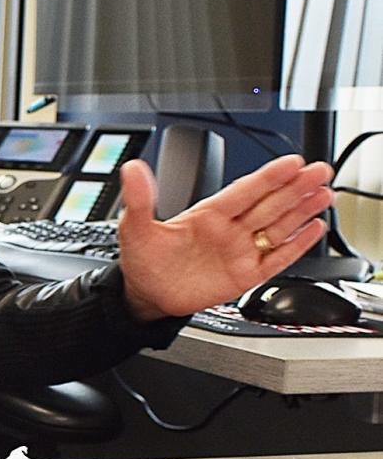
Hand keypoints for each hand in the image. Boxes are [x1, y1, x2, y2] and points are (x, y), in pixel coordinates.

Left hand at [115, 155, 334, 320]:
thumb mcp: (135, 227)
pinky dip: (296, 245)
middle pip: (269, 205)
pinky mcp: (245, 275)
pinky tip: (313, 229)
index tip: (291, 163)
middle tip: (320, 171)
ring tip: (325, 195)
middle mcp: (229, 229)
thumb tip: (133, 169)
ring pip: (278, 227)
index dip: (268, 177)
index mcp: (208, 214)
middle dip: (295, 188)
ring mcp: (239, 251)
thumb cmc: (143, 259)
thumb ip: (140, 199)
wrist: (146, 294)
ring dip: (302, 211)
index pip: (244, 191)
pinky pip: (276, 258)